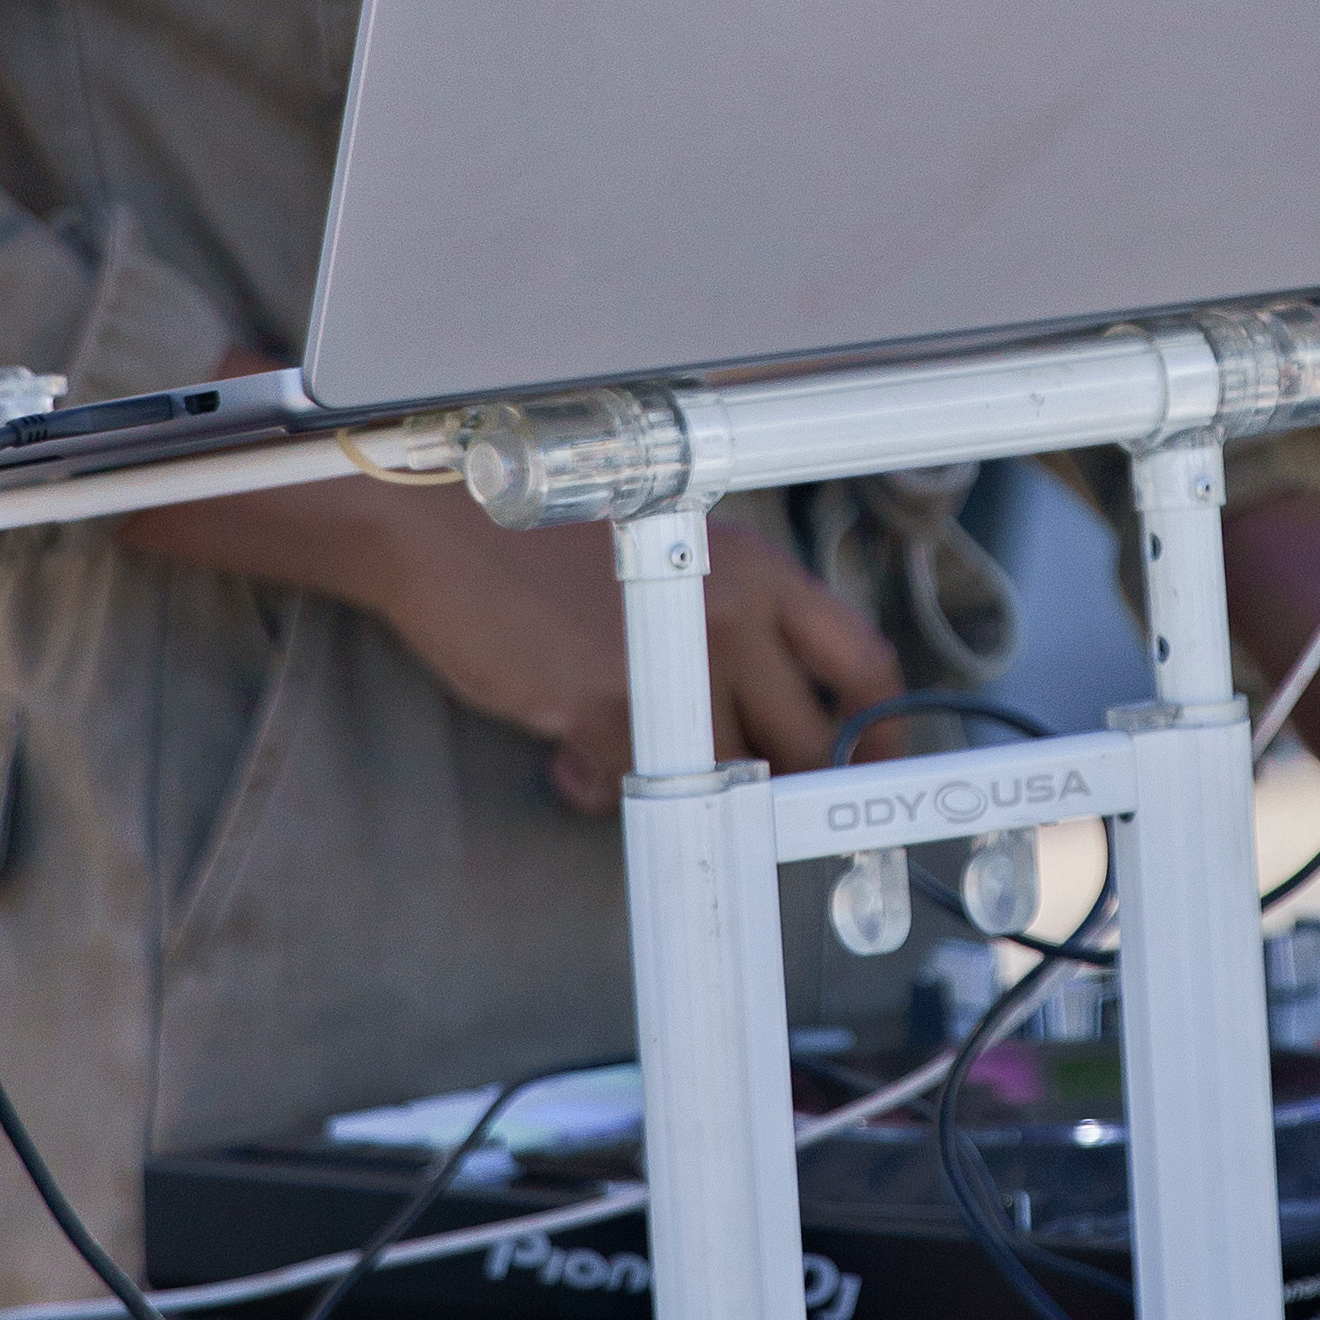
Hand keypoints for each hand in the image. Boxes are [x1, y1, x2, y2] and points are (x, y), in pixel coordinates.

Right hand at [126, 472, 900, 813]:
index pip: (863, 657)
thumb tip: (738, 707)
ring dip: (682, 785)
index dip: (879, 728)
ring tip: (615, 753)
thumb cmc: (545, 530)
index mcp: (756, 567)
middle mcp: (732, 614)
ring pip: (725, 774)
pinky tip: (564, 753)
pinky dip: (601, 786)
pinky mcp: (611, 706)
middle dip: (784, 785)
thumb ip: (718, 615)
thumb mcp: (666, 545)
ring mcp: (677, 662)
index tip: (867, 767)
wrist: (440, 519)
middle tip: (743, 801)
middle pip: (810, 739)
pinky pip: (636, 786)